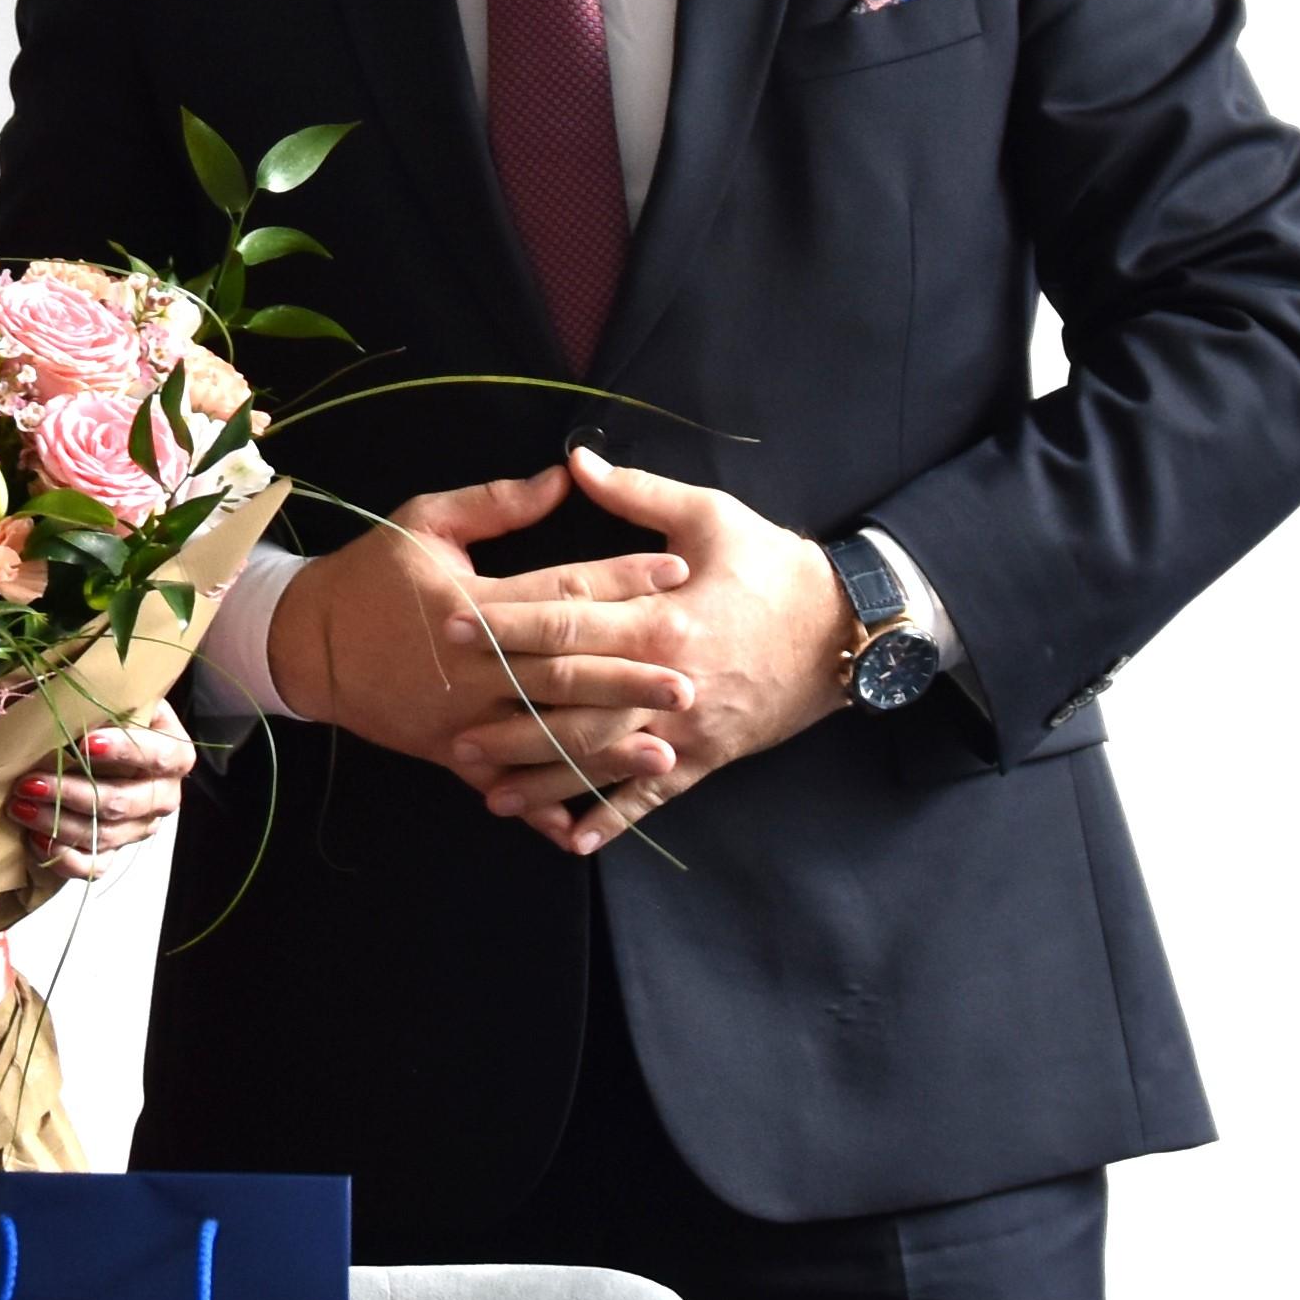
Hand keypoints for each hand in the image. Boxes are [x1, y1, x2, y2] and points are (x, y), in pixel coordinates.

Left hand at [17, 709, 194, 874]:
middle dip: (74, 793)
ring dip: (59, 822)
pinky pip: (96, 867)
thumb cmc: (96, 719)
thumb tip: (63, 688)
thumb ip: (99, 693)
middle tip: (30, 782)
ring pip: (105, 835)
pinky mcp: (116, 852)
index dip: (125, 750)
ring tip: (19, 806)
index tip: (84, 743)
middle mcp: (163, 793)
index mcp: (173, 751)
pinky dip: (65, 858)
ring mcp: (140, 827)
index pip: (161, 754)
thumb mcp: (105, 699)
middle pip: (126, 802)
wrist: (90, 751)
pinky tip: (35, 840)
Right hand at [271, 467, 691, 785]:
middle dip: (631, 678)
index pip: (561, 591)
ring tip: (665, 754)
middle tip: (690, 681)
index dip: (622, 578)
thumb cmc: (371, 576)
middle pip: (565, 674)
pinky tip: (586, 822)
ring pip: (545, 737)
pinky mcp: (452, 752)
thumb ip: (497, 504)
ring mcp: (464, 718)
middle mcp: (474, 667)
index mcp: (471, 605)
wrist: (308, 645)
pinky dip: (543, 807)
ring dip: (607, 750)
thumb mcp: (424, 523)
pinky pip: (506, 783)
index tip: (677, 571)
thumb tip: (564, 478)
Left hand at [437, 446, 853, 851]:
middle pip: (570, 700)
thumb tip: (574, 460)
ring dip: (543, 778)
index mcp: (662, 617)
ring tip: (487, 793)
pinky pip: (653, 795)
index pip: (566, 624)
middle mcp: (667, 679)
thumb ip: (636, 494)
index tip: (451, 627)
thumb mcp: (710, 517)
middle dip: (507, 715)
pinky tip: (569, 839)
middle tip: (449, 726)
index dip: (506, 625)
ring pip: (601, 757)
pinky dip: (612, 819)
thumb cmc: (775, 567)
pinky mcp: (708, 756)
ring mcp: (687, 725)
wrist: (850, 629)